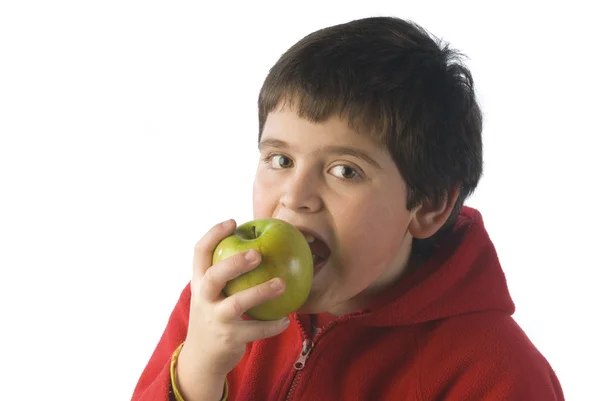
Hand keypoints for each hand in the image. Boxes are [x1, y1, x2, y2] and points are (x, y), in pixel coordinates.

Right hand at [175, 219, 289, 399]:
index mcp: (199, 283)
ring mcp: (215, 319)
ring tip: (282, 284)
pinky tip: (286, 320)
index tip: (233, 222)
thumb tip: (259, 247)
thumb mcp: (211, 295)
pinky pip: (255, 330)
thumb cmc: (214, 317)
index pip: (199, 253)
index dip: (214, 234)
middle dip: (235, 262)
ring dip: (261, 292)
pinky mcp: (229, 338)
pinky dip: (272, 325)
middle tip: (258, 254)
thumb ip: (226, 276)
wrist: (201, 359)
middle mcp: (203, 299)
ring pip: (237, 303)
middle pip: (214, 275)